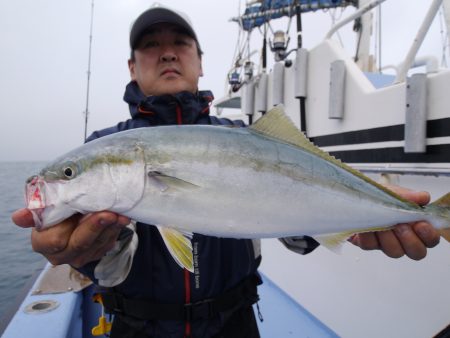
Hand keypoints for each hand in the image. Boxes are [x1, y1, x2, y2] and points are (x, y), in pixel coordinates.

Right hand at [12, 209, 129, 267]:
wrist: (73, 216)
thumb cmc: (57, 208)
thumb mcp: (47, 206)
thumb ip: (37, 211)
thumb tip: (18, 218)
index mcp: (43, 243)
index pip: (57, 240)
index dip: (72, 226)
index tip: (87, 212)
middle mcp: (60, 255)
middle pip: (81, 242)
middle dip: (96, 226)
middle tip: (110, 213)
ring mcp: (80, 257)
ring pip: (98, 243)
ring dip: (111, 227)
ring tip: (120, 214)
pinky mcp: (96, 254)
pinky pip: (108, 243)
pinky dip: (116, 230)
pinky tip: (121, 219)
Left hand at [349, 185, 439, 259]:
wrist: (356, 198)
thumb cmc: (381, 196)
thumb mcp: (395, 193)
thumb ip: (409, 196)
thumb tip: (423, 197)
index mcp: (416, 227)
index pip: (430, 240)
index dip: (428, 236)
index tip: (420, 225)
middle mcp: (403, 239)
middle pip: (416, 252)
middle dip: (410, 240)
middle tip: (400, 226)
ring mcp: (386, 244)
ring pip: (394, 251)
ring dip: (389, 237)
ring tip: (383, 223)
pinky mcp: (368, 243)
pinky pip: (370, 245)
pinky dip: (368, 234)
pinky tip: (366, 223)